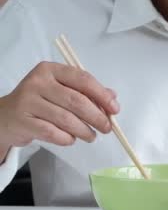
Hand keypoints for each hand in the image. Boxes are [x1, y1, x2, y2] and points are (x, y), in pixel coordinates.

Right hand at [0, 61, 119, 148]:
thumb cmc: (42, 102)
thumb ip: (87, 93)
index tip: (115, 109)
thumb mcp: (62, 91)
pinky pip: (53, 133)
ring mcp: (28, 101)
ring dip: (84, 131)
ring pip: (66, 119)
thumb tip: (113, 98)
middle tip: (107, 128)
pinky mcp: (23, 121)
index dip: (102, 95)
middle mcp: (38, 82)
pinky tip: (71, 139)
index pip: (83, 79)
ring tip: (91, 136)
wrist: (7, 116)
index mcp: (51, 70)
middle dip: (97, 117)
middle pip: (76, 101)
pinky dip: (67, 138)